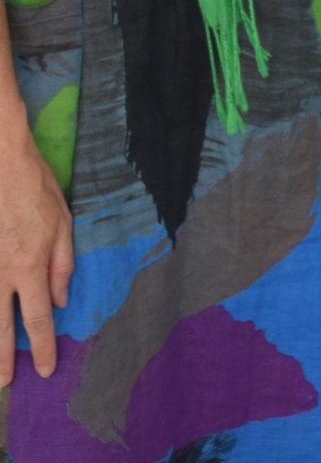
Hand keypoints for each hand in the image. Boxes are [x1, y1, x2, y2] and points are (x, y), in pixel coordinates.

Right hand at [0, 128, 71, 384]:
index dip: (43, 347)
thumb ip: (62, 265)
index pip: (38, 318)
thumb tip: (61, 301)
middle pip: (0, 326)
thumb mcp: (63, 223)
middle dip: (3, 358)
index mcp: (30, 266)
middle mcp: (0, 273)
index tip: (44, 370)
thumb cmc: (34, 189)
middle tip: (4, 383)